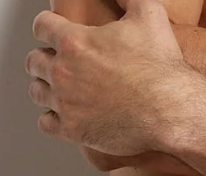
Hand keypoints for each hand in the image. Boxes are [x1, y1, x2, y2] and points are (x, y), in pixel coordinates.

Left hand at [25, 0, 191, 155]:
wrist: (171, 113)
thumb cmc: (161, 68)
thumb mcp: (149, 14)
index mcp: (74, 41)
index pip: (42, 26)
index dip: (49, 28)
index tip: (56, 35)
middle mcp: (63, 71)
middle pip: (35, 61)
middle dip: (46, 60)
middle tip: (60, 65)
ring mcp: (66, 103)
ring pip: (37, 92)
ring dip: (46, 89)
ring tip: (59, 91)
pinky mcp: (74, 130)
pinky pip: (46, 124)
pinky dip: (51, 119)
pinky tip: (63, 117)